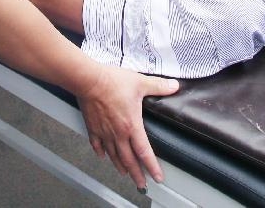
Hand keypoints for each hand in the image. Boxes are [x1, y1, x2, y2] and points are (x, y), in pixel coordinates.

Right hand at [77, 65, 179, 188]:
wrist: (90, 81)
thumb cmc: (113, 82)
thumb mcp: (141, 83)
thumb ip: (159, 86)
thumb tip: (174, 86)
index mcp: (131, 125)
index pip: (144, 152)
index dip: (152, 166)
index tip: (157, 177)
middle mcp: (118, 134)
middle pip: (129, 160)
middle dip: (137, 174)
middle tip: (142, 184)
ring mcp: (104, 132)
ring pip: (114, 155)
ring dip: (121, 166)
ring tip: (126, 173)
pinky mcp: (93, 128)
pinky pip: (97, 145)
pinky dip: (102, 153)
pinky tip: (103, 156)